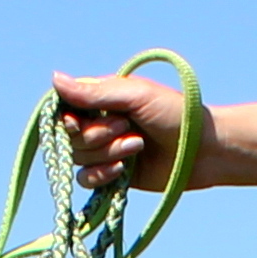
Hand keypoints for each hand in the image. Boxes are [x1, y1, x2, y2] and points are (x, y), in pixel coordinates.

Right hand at [54, 69, 191, 191]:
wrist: (203, 150)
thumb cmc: (175, 114)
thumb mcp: (135, 96)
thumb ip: (94, 92)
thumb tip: (54, 78)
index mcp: (101, 98)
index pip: (63, 108)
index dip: (65, 119)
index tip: (76, 122)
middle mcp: (99, 122)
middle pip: (69, 136)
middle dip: (96, 135)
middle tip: (126, 127)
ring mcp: (104, 150)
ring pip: (78, 157)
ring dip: (106, 153)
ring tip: (137, 145)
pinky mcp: (112, 175)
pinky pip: (86, 179)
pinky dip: (101, 175)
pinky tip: (122, 169)